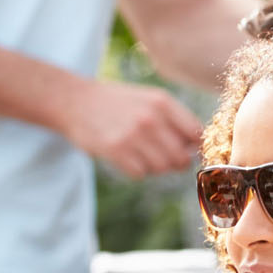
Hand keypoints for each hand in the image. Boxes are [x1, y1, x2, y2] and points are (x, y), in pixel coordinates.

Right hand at [61, 79, 203, 178]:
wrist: (76, 101)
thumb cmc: (118, 102)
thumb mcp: (149, 99)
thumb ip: (175, 119)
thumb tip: (197, 147)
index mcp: (163, 102)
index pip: (196, 135)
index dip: (194, 147)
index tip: (186, 150)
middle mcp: (151, 118)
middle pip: (180, 158)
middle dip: (174, 162)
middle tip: (162, 156)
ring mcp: (133, 135)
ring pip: (161, 168)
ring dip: (154, 167)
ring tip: (141, 154)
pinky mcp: (115, 150)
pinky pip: (140, 173)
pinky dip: (136, 170)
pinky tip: (127, 156)